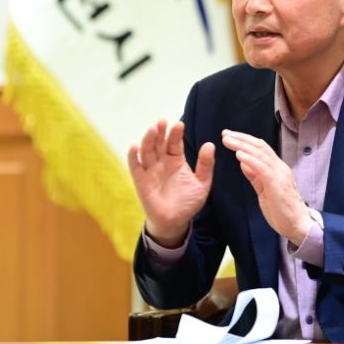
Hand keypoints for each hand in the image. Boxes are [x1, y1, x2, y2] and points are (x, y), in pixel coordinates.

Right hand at [127, 119, 214, 247]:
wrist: (175, 222)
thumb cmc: (188, 202)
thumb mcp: (202, 184)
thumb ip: (206, 165)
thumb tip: (210, 144)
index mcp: (176, 159)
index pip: (175, 142)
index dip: (176, 133)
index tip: (179, 124)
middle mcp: (162, 161)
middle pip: (159, 143)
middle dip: (160, 132)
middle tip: (163, 121)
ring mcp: (150, 170)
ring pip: (147, 151)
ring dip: (148, 139)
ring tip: (153, 129)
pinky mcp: (140, 180)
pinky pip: (135, 166)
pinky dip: (133, 156)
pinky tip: (134, 146)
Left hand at [221, 130, 313, 244]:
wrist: (298, 225)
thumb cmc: (282, 211)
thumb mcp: (264, 191)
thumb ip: (255, 176)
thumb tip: (243, 163)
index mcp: (277, 169)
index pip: (261, 149)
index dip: (245, 140)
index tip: (230, 136)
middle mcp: (280, 168)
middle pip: (260, 147)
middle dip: (241, 138)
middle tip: (225, 133)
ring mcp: (279, 175)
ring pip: (260, 154)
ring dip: (242, 145)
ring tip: (228, 140)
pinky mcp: (277, 184)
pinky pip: (262, 168)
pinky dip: (250, 159)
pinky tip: (239, 154)